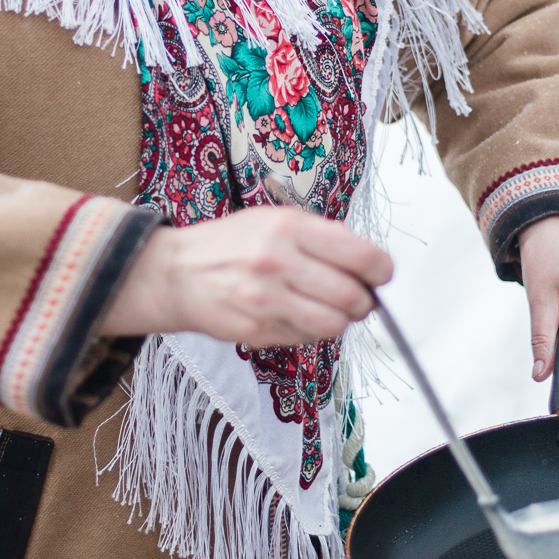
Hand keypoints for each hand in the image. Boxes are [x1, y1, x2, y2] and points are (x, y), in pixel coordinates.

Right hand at [101, 209, 392, 348]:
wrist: (177, 272)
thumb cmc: (232, 244)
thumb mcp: (275, 220)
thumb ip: (322, 237)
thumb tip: (369, 262)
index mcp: (289, 228)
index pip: (360, 256)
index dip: (380, 270)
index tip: (381, 274)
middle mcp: (278, 262)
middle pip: (352, 296)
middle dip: (364, 301)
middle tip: (360, 298)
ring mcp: (266, 300)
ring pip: (333, 324)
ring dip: (342, 320)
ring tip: (333, 310)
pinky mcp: (257, 330)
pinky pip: (306, 338)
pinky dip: (312, 331)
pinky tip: (299, 316)